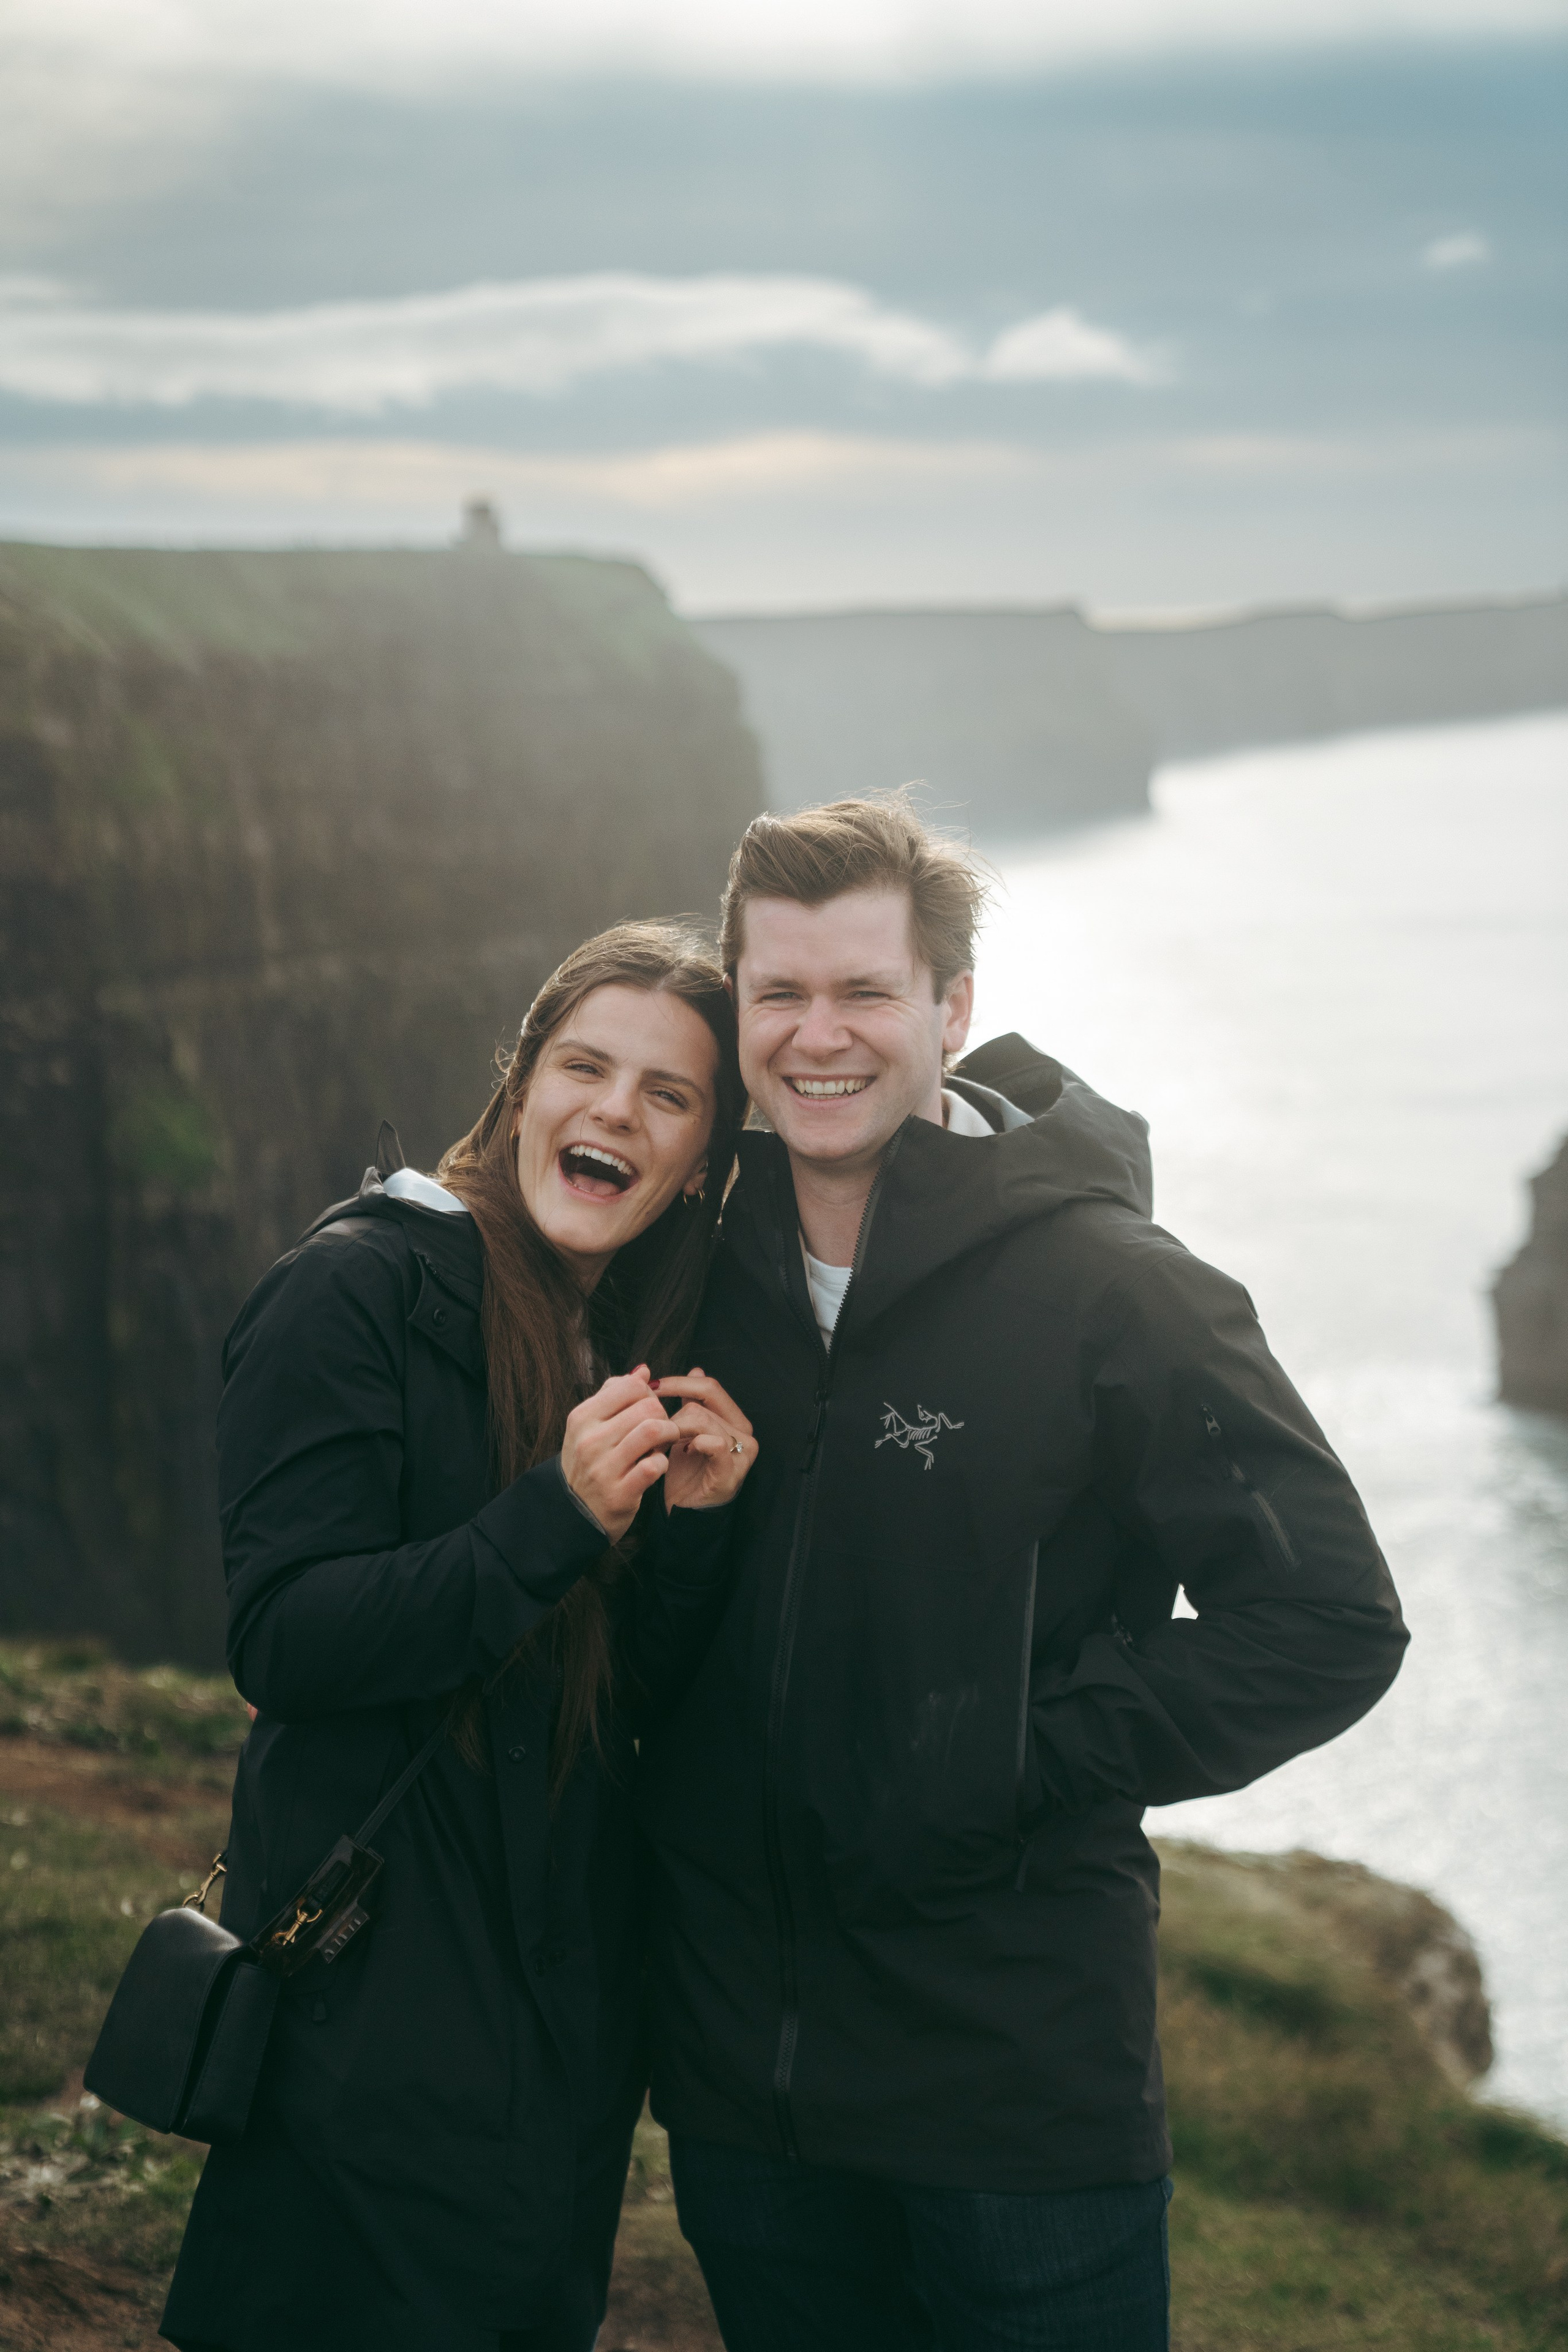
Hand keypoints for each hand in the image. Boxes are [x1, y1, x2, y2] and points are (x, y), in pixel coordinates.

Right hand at [561, 1367, 677, 1541]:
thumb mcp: (589, 1426)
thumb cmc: (587, 1462)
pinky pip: (655, 1466)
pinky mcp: (620, 1493)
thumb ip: (614, 1395)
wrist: (573, 1513)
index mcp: (582, 1418)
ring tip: (663, 1443)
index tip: (647, 1409)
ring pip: (654, 1431)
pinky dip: (662, 1463)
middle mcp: (590, 1440)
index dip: (648, 1394)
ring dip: (668, 1435)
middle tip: (661, 1428)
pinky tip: (655, 1465)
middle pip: (647, 1407)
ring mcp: (604, 1468)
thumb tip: (643, 1370)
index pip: (630, 1386)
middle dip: (663, 1415)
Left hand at [650, 1368, 757, 1512]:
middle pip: (706, 1400)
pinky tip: (683, 1452)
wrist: (683, 1512)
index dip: (681, 1381)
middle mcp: (744, 1432)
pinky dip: (695, 1444)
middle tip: (654, 1422)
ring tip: (665, 1443)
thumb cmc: (682, 1471)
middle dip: (674, 1407)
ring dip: (677, 1429)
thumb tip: (696, 1367)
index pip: (710, 1386)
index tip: (652, 1385)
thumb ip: (689, 1401)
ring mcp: (742, 1453)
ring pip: (705, 1420)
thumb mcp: (682, 1430)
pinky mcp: (733, 1472)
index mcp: (733, 1418)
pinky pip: (715, 1444)